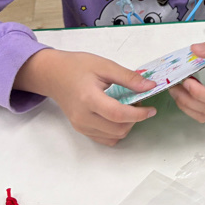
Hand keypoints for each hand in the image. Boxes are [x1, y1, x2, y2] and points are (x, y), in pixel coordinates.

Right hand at [15, 49, 156, 145]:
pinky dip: (116, 131)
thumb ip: (128, 78)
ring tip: (128, 108)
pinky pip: (104, 138)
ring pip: (113, 137)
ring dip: (127, 126)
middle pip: (118, 129)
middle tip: (139, 104)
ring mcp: (80, 126)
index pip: (118, 115)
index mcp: (89, 99)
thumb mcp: (105, 65)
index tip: (151, 109)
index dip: (139, 114)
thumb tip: (150, 86)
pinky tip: (118, 116)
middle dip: (135, 120)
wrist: (53, 74)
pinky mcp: (80, 129)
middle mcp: (83, 117)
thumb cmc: (77, 66)